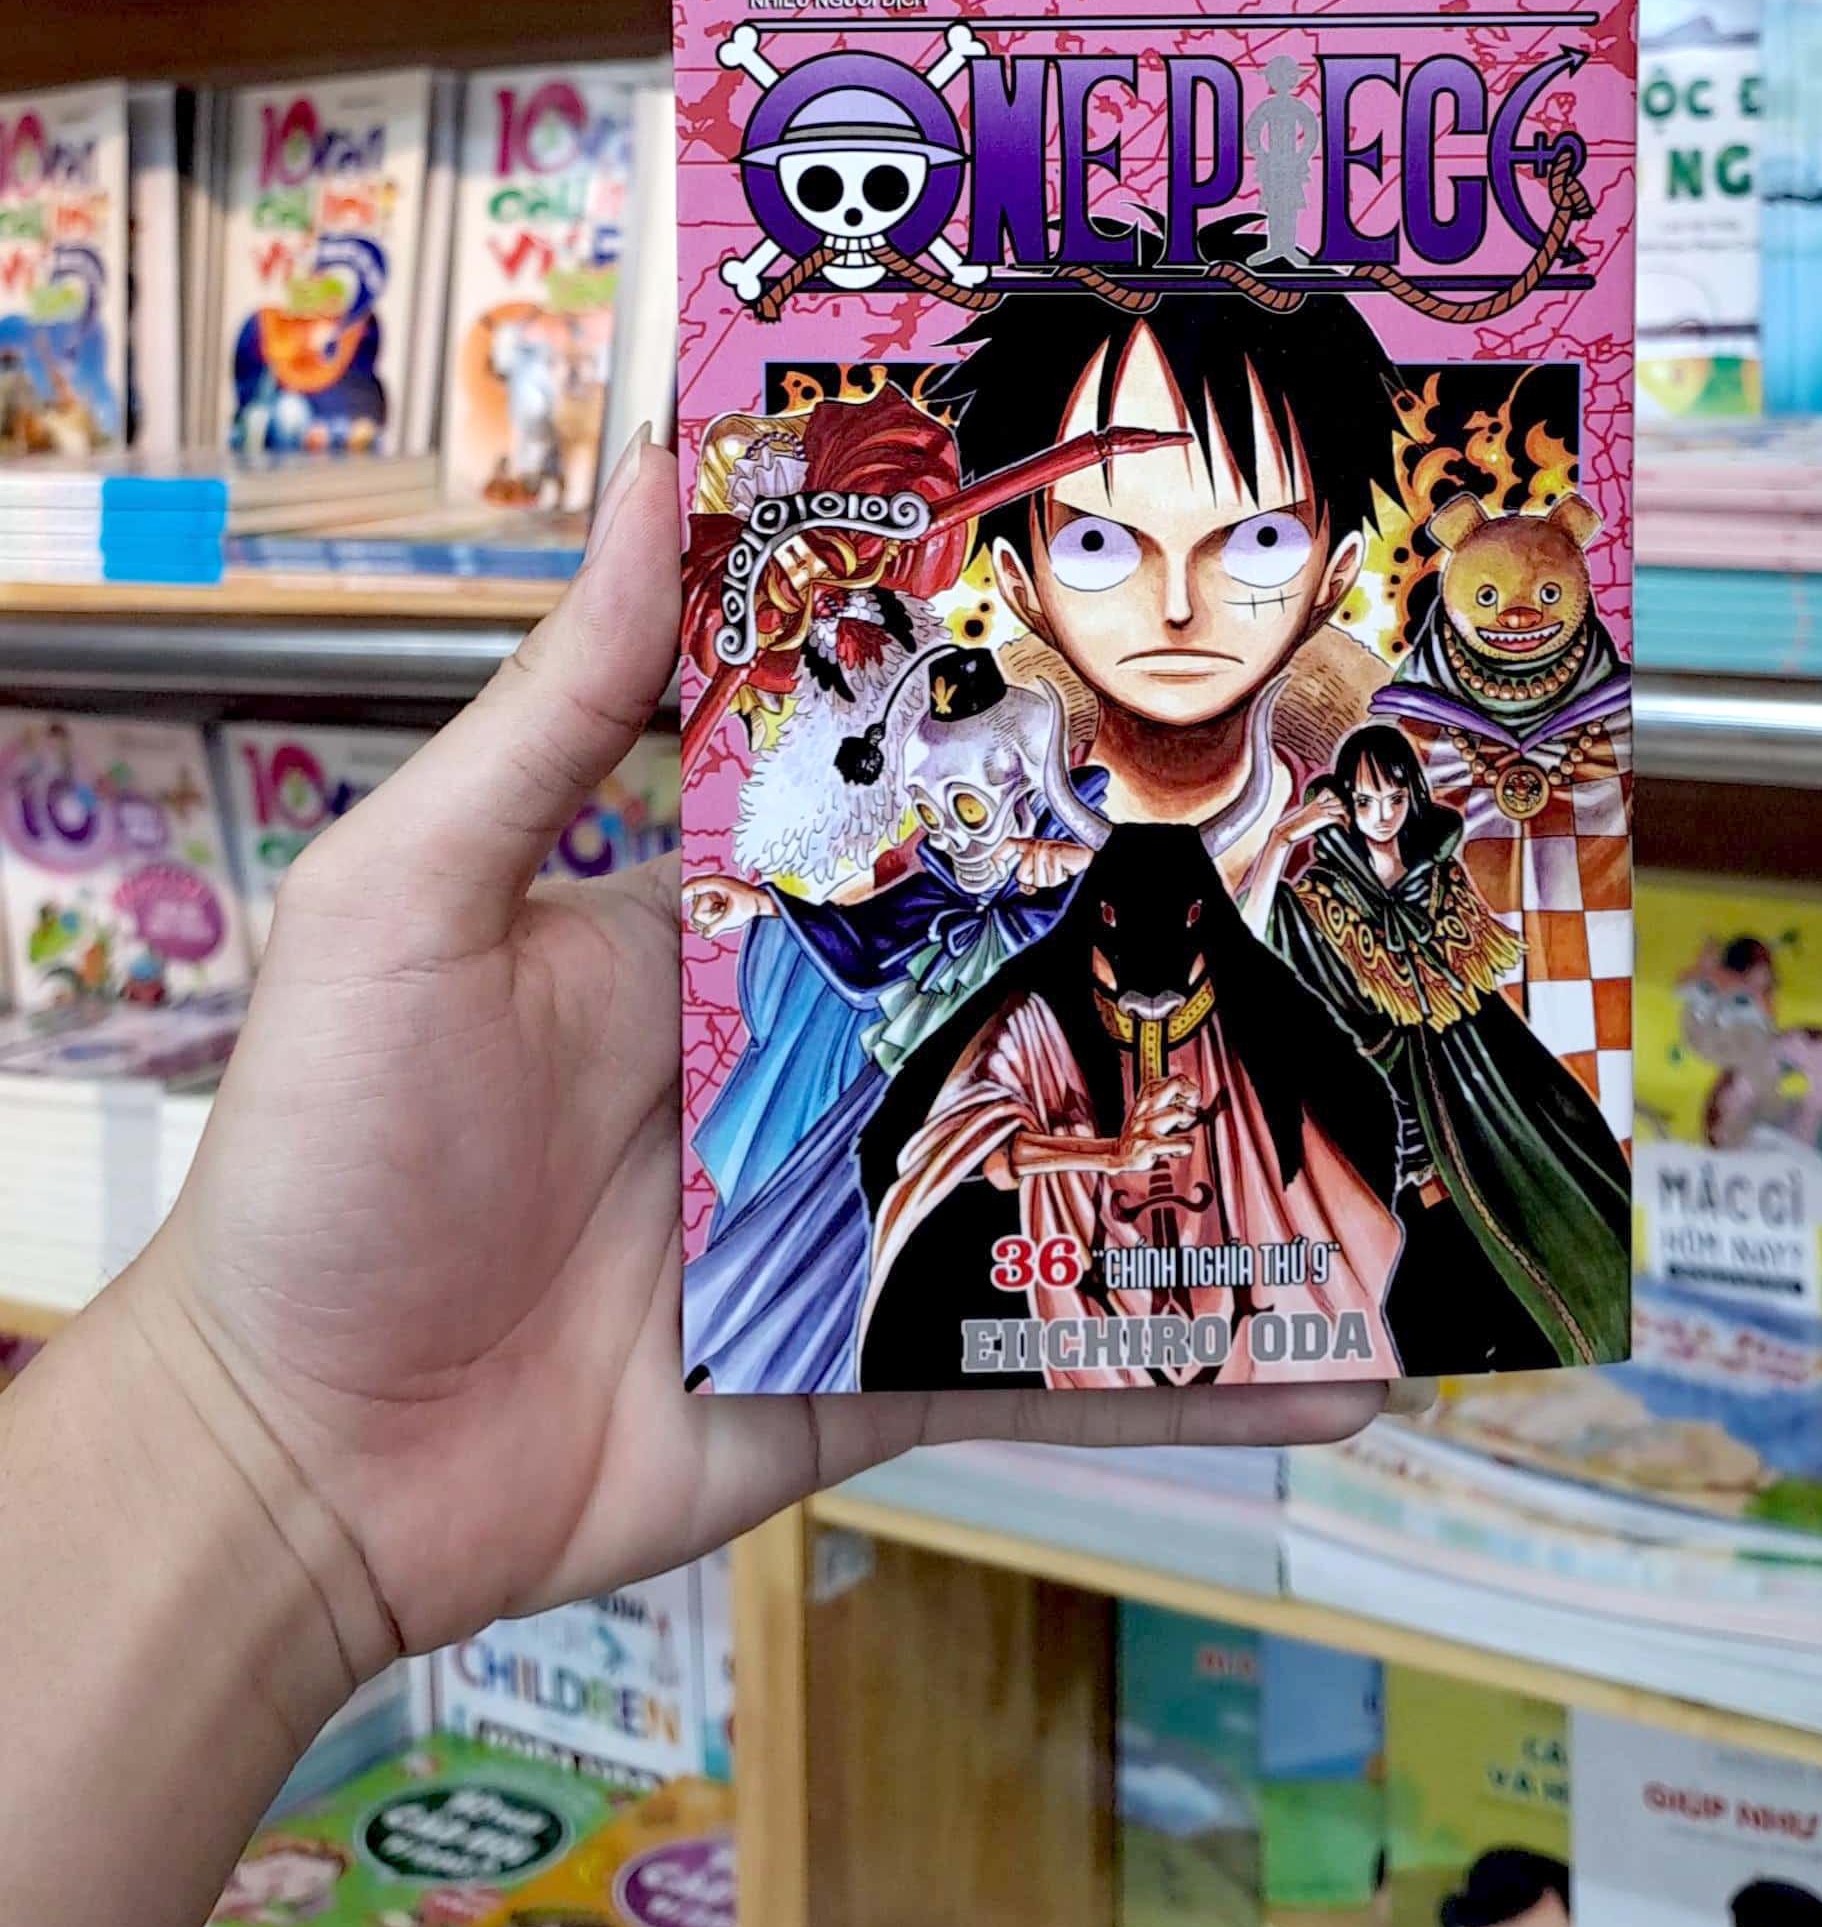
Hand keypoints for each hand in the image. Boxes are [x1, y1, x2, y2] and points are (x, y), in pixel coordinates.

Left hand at [121, 435, 1380, 1683]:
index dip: (1039, 728)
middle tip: (1385, 871)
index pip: (916, 796)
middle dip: (1201, 939)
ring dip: (1244, 1166)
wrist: (292, 1459)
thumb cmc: (321, 1158)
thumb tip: (649, 468)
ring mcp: (860, 1217)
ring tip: (1422, 1130)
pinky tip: (1342, 1370)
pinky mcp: (873, 1370)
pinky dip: (1194, 1376)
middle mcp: (818, 1054)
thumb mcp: (412, 895)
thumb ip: (560, 712)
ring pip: (1088, 1171)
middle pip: (1043, 980)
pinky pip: (1055, 1365)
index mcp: (726, 924)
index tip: (1192, 636)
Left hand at [1006, 837, 1091, 891]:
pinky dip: (1057, 880)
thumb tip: (1023, 888)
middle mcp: (1035, 844)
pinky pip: (1049, 880)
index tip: (999, 871)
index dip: (998, 857)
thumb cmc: (1065, 863)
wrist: (1086, 859)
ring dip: (1048, 881)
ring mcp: (1044, 849)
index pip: (1007, 845)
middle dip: (1034, 881)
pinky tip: (1064, 871)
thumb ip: (1030, 875)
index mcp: (1030, 844)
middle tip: (1049, 874)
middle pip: (1021, 874)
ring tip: (1058, 871)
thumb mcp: (1043, 868)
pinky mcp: (1053, 854)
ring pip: (1035, 879)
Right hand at [1114, 1073, 1201, 1171]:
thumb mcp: (1150, 1110)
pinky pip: (1179, 1143)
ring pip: (1178, 1112)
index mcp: (1148, 1096)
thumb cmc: (1141, 1133)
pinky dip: (1185, 1148)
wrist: (1120, 1156)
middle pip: (1176, 1085)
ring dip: (1189, 1119)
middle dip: (1193, 1093)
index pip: (1176, 1079)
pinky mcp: (1149, 1145)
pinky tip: (1178, 1150)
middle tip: (1193, 1107)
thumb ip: (1167, 1098)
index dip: (1190, 1087)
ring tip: (1183, 1127)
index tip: (1190, 1100)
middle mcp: (1147, 1107)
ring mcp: (1147, 1125)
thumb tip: (1191, 1091)